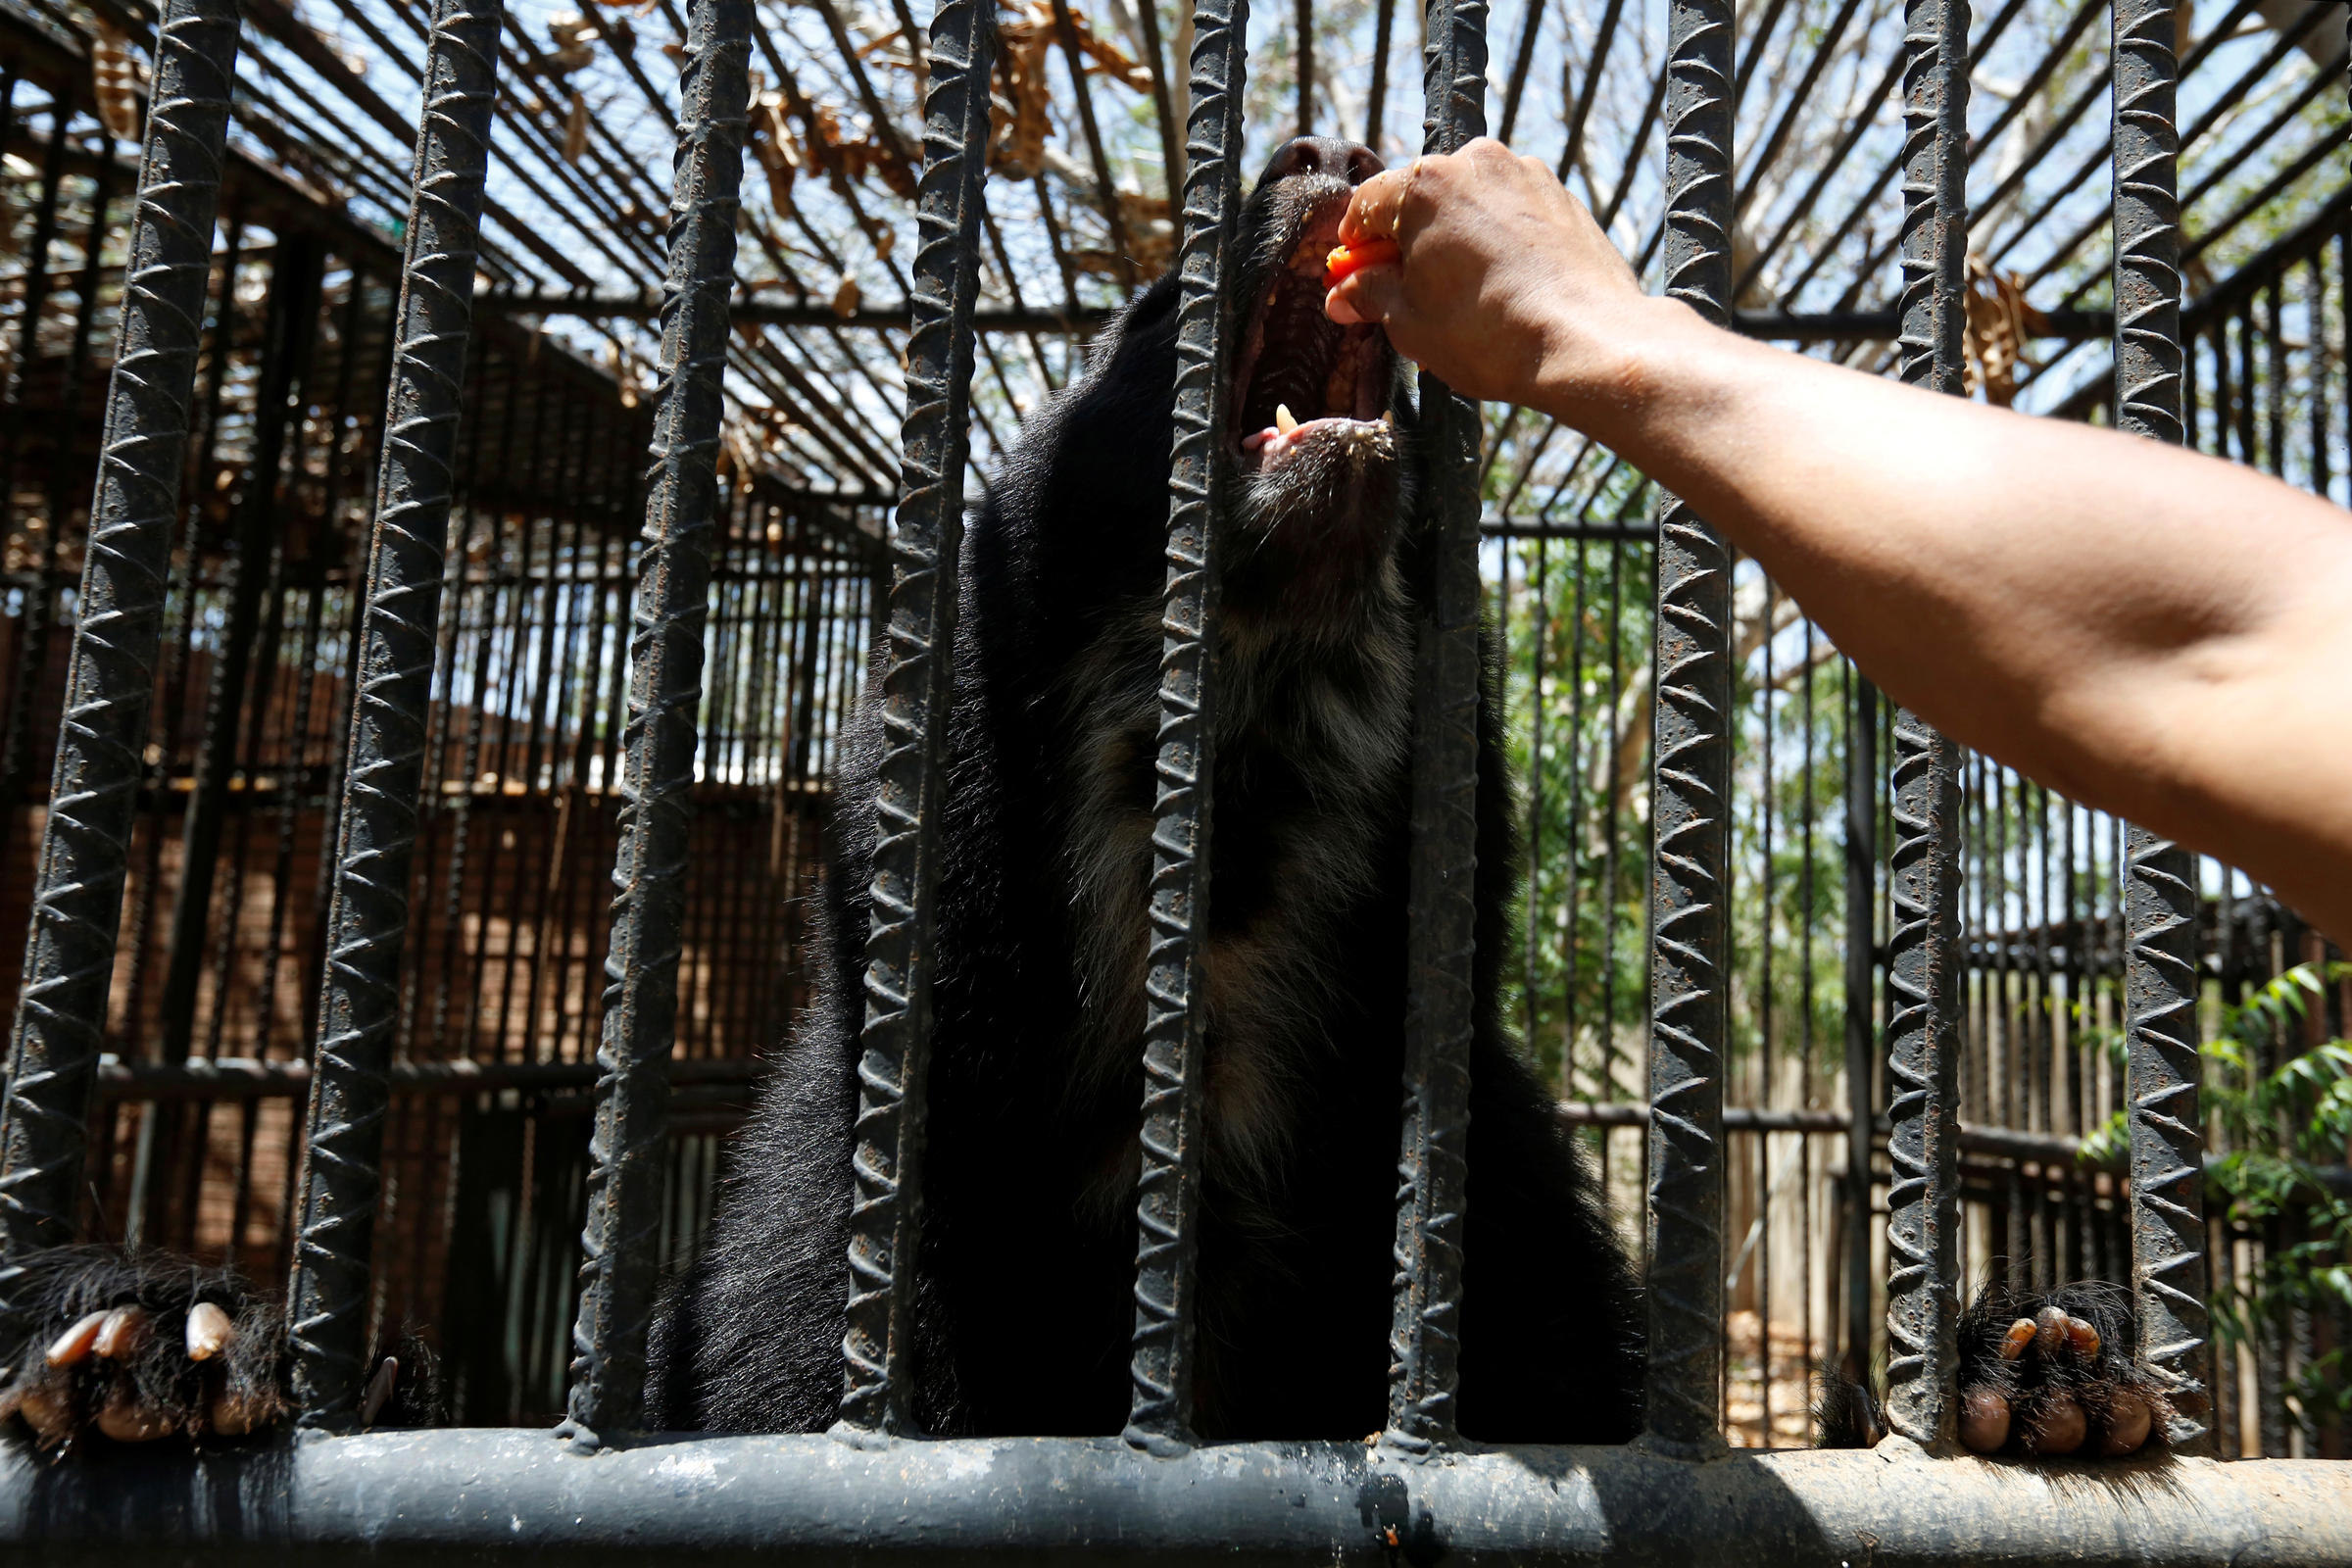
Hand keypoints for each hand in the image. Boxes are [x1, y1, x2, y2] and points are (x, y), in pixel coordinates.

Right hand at [1324, 139, 1667, 417]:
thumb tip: (1343, 295)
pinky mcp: (1561, 196)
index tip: (1354, 278)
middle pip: (1419, 200)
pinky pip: (1509, 212)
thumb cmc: (1490, 333)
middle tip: (1403, 297)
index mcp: (1425, 184)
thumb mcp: (1409, 322)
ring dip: (1451, 242)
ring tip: (1458, 300)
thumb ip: (1368, 296)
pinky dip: (1494, 241)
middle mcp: (1476, 162)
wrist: (1588, 341)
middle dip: (1404, 245)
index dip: (1353, 247)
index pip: (1366, 205)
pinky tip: (1499, 289)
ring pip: (1467, 204)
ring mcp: (1525, 174)